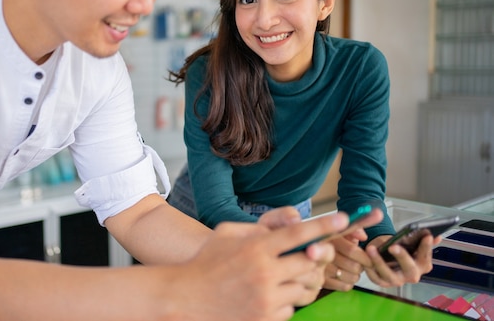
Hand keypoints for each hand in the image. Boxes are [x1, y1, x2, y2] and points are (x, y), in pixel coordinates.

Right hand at [170, 212, 347, 320]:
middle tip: (308, 256)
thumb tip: (290, 225)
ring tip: (278, 277)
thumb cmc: (207, 261)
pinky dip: (285, 300)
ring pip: (304, 288)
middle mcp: (265, 273)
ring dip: (298, 281)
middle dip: (313, 259)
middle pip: (310, 264)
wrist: (186, 298)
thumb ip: (258, 226)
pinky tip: (265, 295)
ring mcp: (266, 299)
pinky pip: (291, 308)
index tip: (344, 218)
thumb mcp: (227, 232)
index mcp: (256, 247)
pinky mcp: (265, 319)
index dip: (324, 225)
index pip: (298, 234)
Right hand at [323, 229, 369, 290]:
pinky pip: (345, 286)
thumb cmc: (330, 242)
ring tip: (350, 269)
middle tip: (358, 262)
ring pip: (351, 278)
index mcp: (328, 239)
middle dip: (360, 265)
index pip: (351, 251)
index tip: (369, 259)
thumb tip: (363, 237)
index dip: (364, 256)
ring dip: (355, 274)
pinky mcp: (322, 283)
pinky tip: (344, 276)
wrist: (309, 254)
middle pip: (354, 266)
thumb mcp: (339, 231)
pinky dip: (348, 282)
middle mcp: (322, 255)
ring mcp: (321, 271)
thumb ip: (353, 229)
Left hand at [363, 234, 440, 287]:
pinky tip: (364, 257)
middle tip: (393, 246)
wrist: (388, 257)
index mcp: (422, 265)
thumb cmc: (402, 248)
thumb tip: (437, 236)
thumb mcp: (411, 242)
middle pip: (409, 269)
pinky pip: (375, 278)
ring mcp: (397, 280)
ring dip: (379, 262)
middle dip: (402, 257)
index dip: (426, 247)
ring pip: (389, 275)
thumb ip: (421, 239)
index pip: (426, 257)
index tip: (427, 235)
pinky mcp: (383, 282)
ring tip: (371, 248)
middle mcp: (412, 275)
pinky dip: (369, 268)